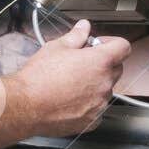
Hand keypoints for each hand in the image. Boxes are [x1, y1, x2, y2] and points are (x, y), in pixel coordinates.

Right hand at [12, 20, 132, 137]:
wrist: (25, 106)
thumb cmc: (38, 78)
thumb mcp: (56, 48)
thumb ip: (76, 36)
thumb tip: (83, 27)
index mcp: (100, 62)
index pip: (123, 47)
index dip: (113, 44)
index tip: (100, 46)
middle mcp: (104, 83)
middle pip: (116, 69)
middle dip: (103, 64)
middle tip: (81, 64)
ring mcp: (99, 104)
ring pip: (105, 90)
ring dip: (94, 85)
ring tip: (71, 84)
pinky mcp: (91, 121)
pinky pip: (97, 110)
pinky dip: (88, 105)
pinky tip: (71, 101)